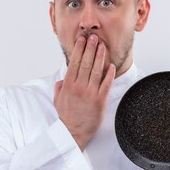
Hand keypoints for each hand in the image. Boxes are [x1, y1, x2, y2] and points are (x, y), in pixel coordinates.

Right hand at [53, 34, 115, 149]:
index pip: (74, 63)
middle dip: (90, 48)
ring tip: (102, 46)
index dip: (79, 50)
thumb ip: (59, 86)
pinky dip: (109, 74)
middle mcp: (78, 87)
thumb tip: (62, 78)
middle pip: (85, 63)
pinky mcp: (100, 101)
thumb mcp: (57, 99)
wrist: (73, 132)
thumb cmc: (66, 116)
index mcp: (68, 85)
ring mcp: (90, 93)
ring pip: (96, 71)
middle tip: (93, 37)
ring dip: (100, 57)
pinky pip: (106, 84)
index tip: (82, 40)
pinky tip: (111, 65)